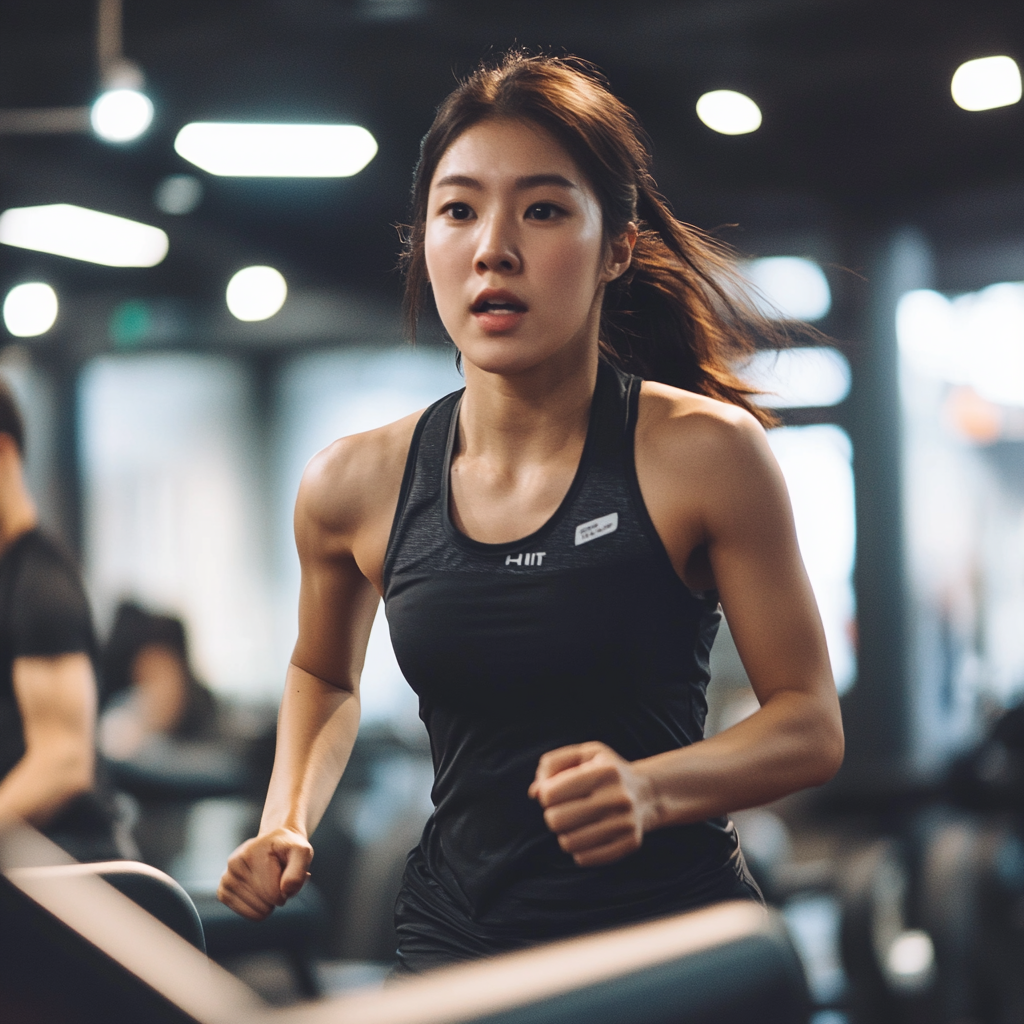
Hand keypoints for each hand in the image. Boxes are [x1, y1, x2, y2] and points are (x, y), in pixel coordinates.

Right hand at [217, 828, 312, 920]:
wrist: (274, 843)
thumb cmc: (289, 849)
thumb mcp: (302, 852)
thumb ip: (298, 871)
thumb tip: (286, 890)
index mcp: (251, 852)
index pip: (274, 894)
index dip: (287, 890)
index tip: (287, 873)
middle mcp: (234, 864)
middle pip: (265, 904)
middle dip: (278, 895)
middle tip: (278, 876)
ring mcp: (226, 878)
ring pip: (258, 912)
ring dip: (269, 902)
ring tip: (269, 880)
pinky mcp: (223, 891)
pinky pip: (248, 914)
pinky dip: (259, 908)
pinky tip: (260, 891)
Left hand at [528, 741, 655, 866]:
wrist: (648, 792)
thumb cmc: (606, 770)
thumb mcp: (583, 754)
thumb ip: (552, 764)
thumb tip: (534, 792)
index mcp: (604, 771)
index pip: (551, 794)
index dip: (545, 794)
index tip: (554, 792)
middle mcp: (617, 797)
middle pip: (556, 820)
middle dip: (552, 815)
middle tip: (563, 809)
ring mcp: (625, 823)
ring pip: (568, 843)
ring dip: (564, 833)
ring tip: (575, 823)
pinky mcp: (629, 844)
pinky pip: (584, 858)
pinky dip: (578, 849)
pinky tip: (587, 835)